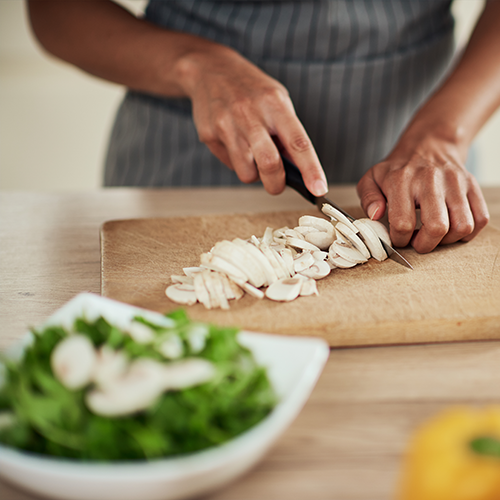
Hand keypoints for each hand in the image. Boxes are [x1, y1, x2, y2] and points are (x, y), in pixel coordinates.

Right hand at [177, 46, 327, 195]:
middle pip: (269, 164)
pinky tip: (234, 143)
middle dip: (276, 184)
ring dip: (254, 174)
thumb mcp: (277, 101)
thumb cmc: (251, 90)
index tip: (319, 189)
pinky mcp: (209, 135)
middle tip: (277, 185)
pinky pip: (229, 164)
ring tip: (252, 157)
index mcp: (274, 104)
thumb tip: (299, 171)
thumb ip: (287, 133)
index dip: (311, 169)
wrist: (209, 69)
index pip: (298, 142)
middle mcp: (250, 114)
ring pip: (246, 173)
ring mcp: (227, 125)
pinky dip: (237, 162)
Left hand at [356, 134, 489, 252]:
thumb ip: (368, 198)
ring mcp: (455, 182)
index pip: (402, 223)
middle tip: (416, 241)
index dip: (399, 239)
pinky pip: (480, 219)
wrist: (428, 146)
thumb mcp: (371, 179)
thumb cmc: (397, 169)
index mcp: (401, 180)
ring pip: (462, 226)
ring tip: (433, 235)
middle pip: (437, 228)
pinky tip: (450, 229)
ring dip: (446, 240)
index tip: (397, 238)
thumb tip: (375, 216)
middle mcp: (430, 180)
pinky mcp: (472, 186)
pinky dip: (467, 233)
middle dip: (425, 245)